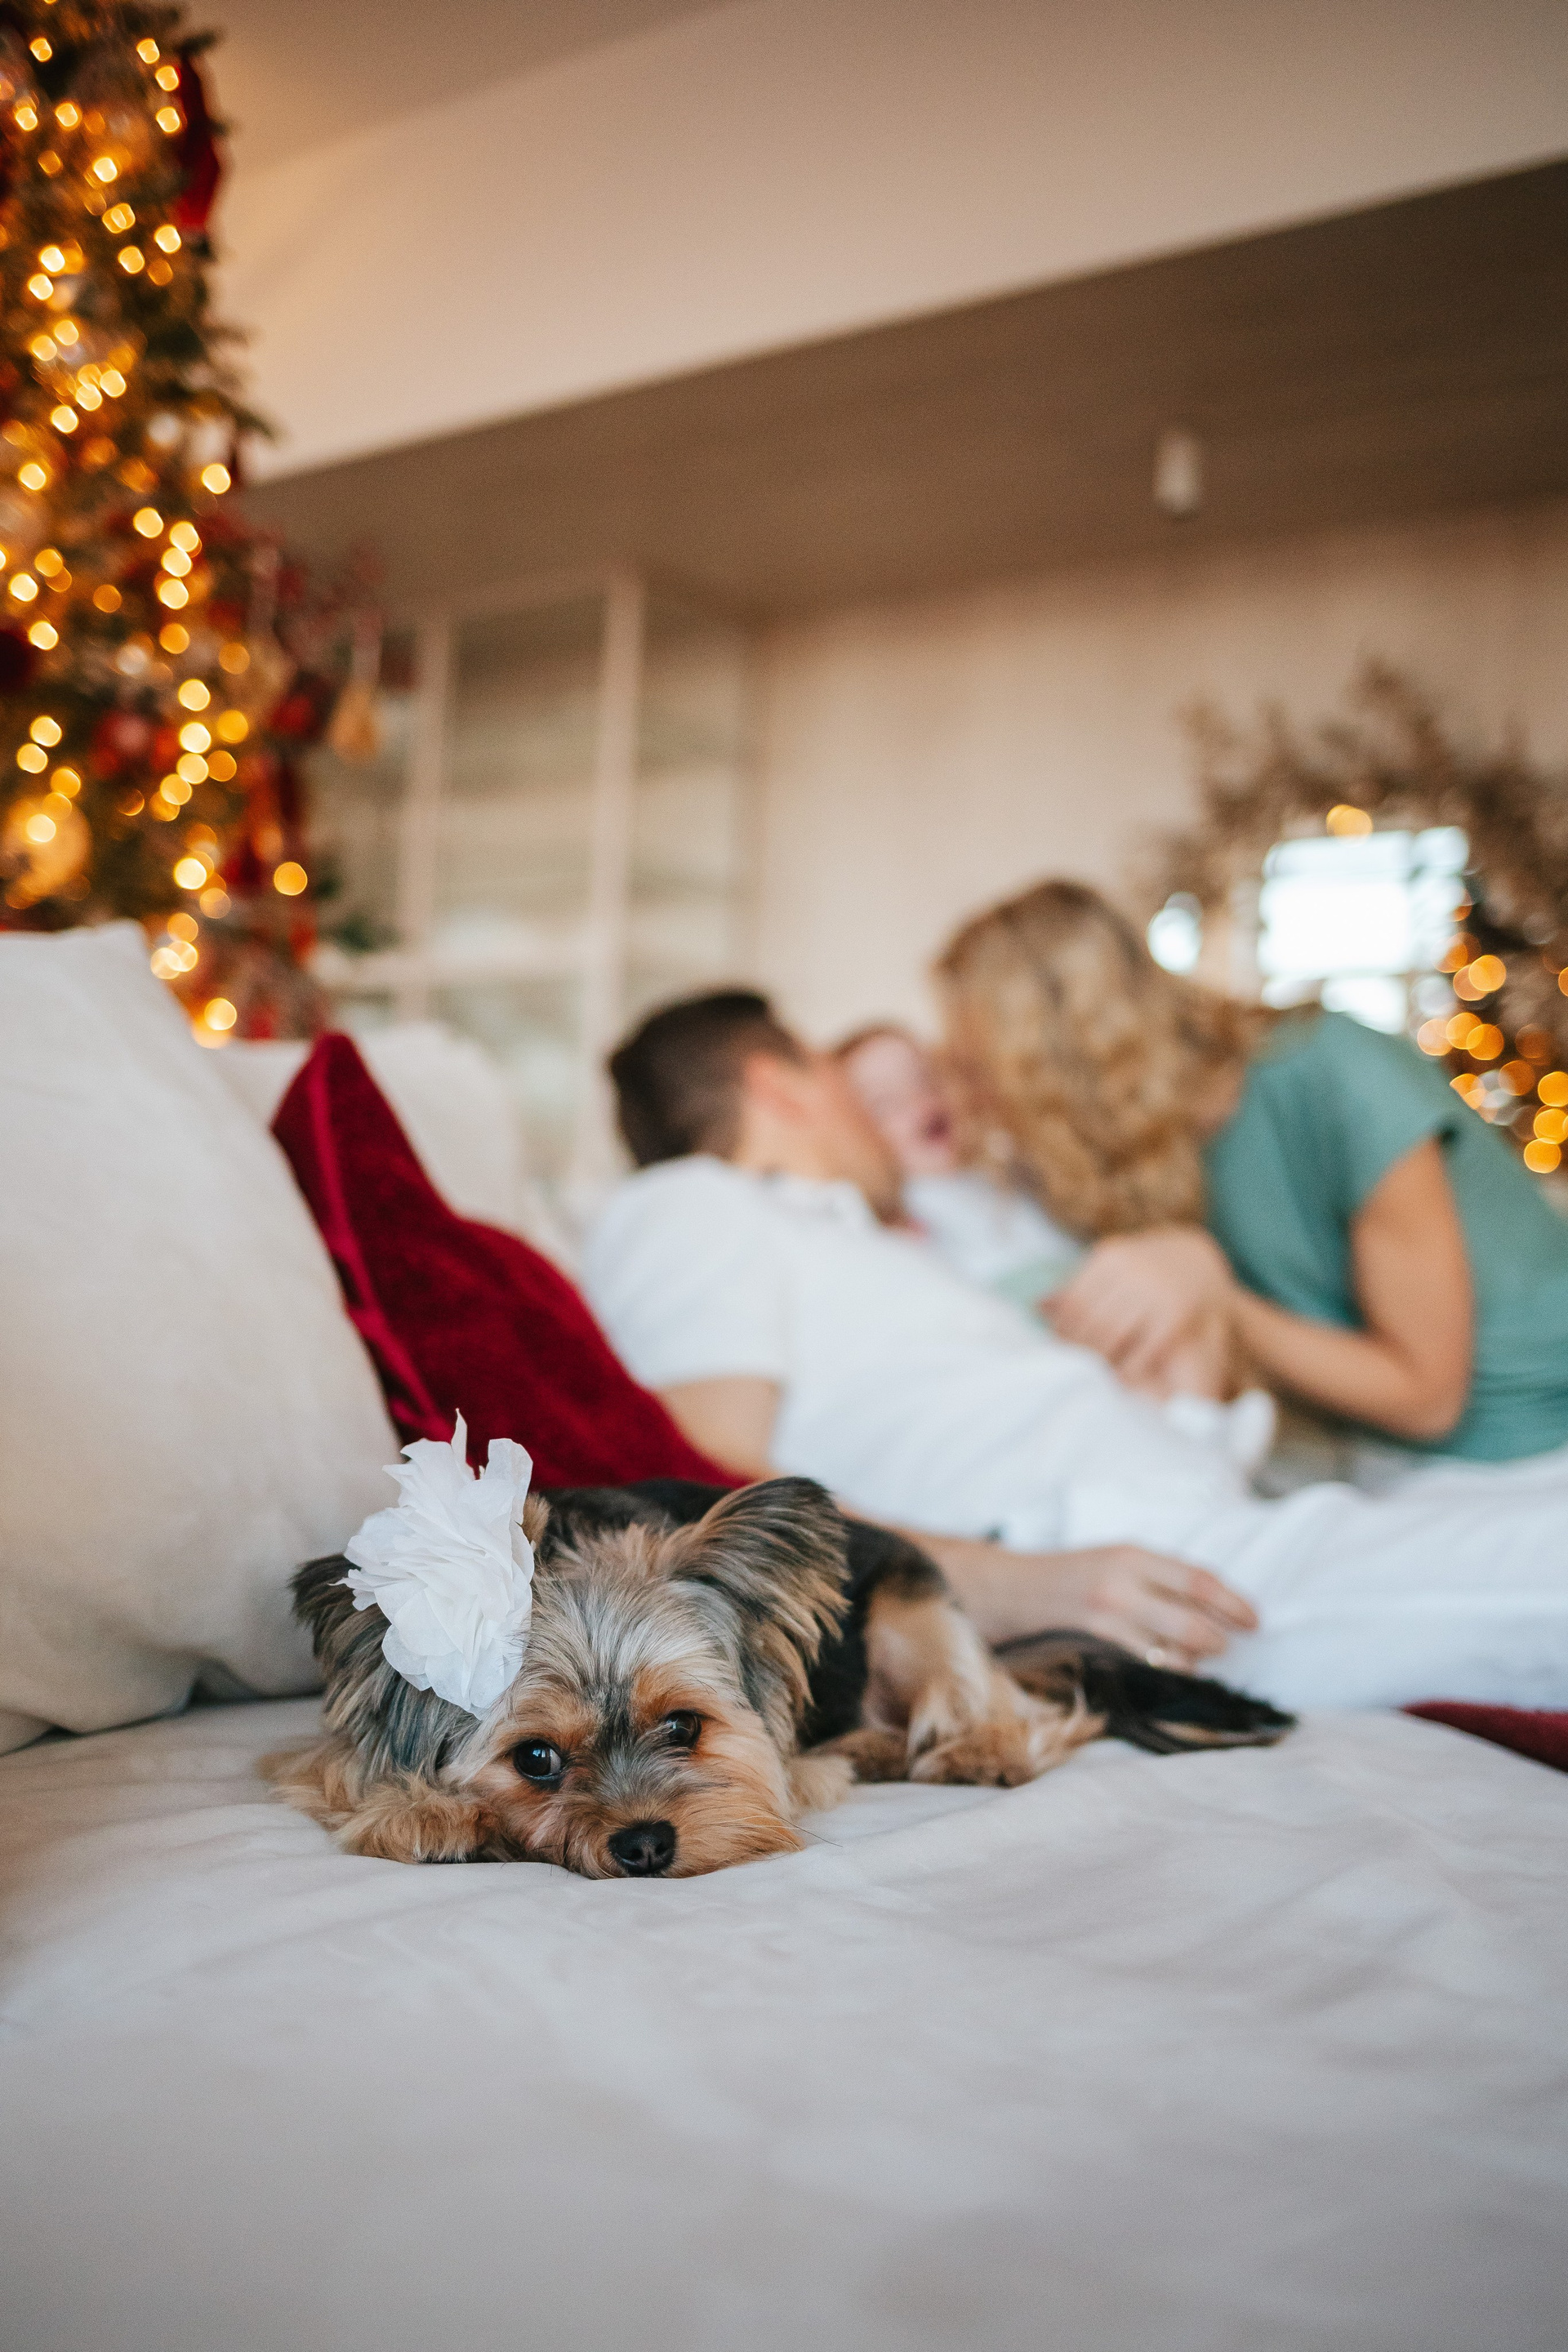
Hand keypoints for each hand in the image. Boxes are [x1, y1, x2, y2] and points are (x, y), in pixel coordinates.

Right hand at [1024, 1543, 1256, 1669]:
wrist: (1014, 1589)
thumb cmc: (1075, 1574)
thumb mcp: (1119, 1560)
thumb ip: (1162, 1578)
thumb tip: (1216, 1606)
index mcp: (1133, 1556)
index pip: (1198, 1580)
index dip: (1233, 1602)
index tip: (1254, 1620)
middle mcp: (1121, 1585)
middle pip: (1191, 1622)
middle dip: (1218, 1639)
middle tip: (1227, 1645)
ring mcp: (1106, 1620)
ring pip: (1171, 1652)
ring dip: (1193, 1659)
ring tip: (1195, 1656)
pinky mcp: (1094, 1646)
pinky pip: (1145, 1666)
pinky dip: (1166, 1669)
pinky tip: (1170, 1666)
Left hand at [1047, 1227, 1234, 1388]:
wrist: (1201, 1260)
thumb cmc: (1144, 1266)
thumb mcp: (1113, 1265)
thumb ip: (1078, 1285)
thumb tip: (1037, 1307)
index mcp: (1112, 1258)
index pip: (1074, 1301)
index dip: (1061, 1328)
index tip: (1055, 1346)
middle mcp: (1133, 1273)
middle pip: (1090, 1320)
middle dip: (1076, 1346)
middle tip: (1067, 1365)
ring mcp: (1155, 1293)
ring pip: (1112, 1336)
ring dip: (1097, 1359)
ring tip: (1088, 1371)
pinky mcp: (1175, 1316)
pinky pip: (1142, 1349)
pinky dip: (1126, 1367)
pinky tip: (1116, 1377)